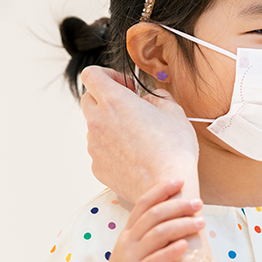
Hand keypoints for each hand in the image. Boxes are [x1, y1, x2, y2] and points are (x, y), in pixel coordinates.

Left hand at [80, 66, 199, 202]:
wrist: (167, 186)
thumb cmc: (172, 148)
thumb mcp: (173, 111)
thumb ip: (158, 98)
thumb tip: (151, 99)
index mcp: (113, 100)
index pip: (91, 74)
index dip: (107, 75)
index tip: (124, 85)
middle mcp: (97, 121)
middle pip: (88, 99)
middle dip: (105, 99)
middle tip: (129, 108)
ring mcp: (94, 145)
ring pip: (94, 127)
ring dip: (109, 125)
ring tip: (136, 137)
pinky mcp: (97, 166)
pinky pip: (100, 150)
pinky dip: (112, 149)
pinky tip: (134, 156)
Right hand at [88, 179, 206, 261]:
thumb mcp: (134, 252)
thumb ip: (147, 236)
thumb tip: (172, 220)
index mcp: (127, 234)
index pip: (143, 204)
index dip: (161, 191)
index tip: (179, 181)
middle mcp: (127, 242)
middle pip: (153, 215)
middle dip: (177, 206)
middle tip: (198, 203)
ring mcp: (131, 259)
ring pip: (157, 235)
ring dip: (181, 226)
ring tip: (201, 223)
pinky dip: (170, 252)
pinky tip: (185, 246)